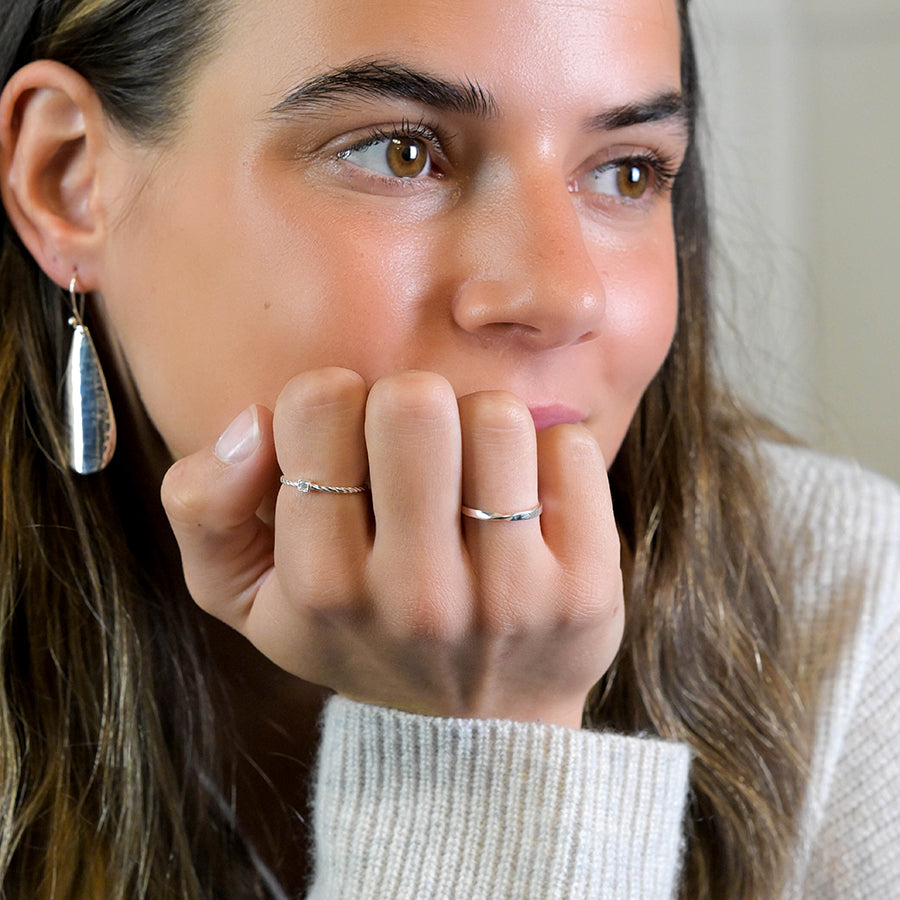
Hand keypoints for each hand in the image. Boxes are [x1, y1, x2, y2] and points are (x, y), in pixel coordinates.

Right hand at [161, 368, 622, 727]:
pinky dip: (547, 452)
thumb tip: (255, 421)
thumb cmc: (355, 636)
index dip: (333, 401)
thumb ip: (203, 506)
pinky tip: (527, 500)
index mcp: (321, 586)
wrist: (473, 734)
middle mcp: (417, 597)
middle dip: (411, 405)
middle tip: (416, 453)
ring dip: (481, 427)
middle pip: (416, 400)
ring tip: (472, 478)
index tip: (349, 445)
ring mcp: (510, 597)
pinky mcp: (585, 590)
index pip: (321, 404)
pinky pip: (570, 447)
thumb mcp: (243, 595)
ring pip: (499, 416)